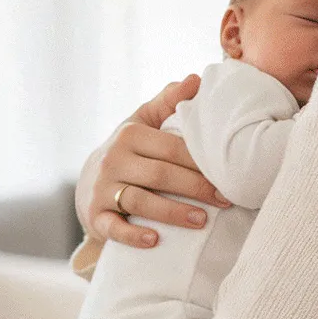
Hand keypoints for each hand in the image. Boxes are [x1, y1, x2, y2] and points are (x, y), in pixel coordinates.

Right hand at [88, 82, 216, 248]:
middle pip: (160, 175)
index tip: (227, 174)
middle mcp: (114, 160)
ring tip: (202, 221)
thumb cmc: (128, 152)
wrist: (89, 183)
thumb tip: (197, 78)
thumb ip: (168, 102)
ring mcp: (103, 190)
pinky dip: (133, 235)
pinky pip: (114, 228)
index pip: (171, 148)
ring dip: (173, 213)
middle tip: (225, 200)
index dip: (200, 162)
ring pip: (141, 202)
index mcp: (130, 135)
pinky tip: (155, 240)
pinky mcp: (96, 217)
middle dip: (195, 188)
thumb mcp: (143, 124)